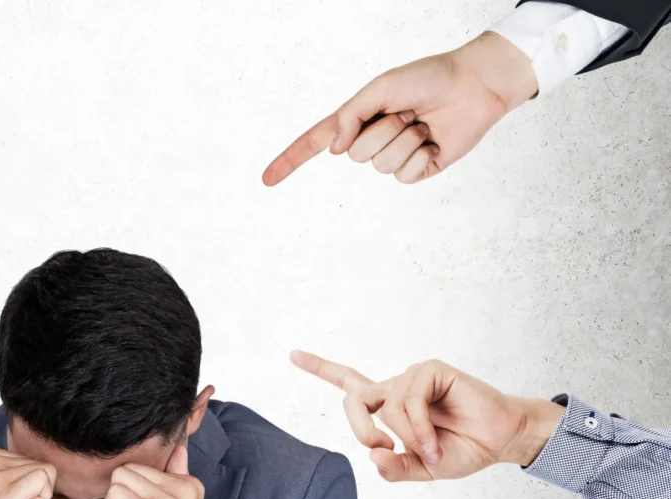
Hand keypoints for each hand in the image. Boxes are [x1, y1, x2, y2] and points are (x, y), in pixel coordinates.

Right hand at [0, 446, 56, 498]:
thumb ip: (9, 468)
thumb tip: (42, 464)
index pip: (27, 455)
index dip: (24, 481)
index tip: (4, 498)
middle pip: (37, 462)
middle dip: (31, 487)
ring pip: (45, 471)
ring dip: (36, 495)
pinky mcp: (6, 494)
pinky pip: (44, 480)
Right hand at [262, 31, 536, 185]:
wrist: (473, 85)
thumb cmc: (426, 78)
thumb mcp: (380, 88)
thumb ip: (351, 116)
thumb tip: (336, 151)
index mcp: (357, 120)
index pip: (315, 143)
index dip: (290, 160)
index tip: (266, 179)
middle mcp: (372, 141)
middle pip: (356, 155)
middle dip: (381, 131)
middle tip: (405, 111)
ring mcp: (394, 157)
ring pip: (381, 165)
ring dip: (404, 140)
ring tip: (421, 121)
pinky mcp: (418, 170)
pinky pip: (405, 175)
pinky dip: (420, 155)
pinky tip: (433, 140)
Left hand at [290, 351, 564, 481]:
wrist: (500, 441)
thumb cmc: (462, 449)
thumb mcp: (423, 469)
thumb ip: (395, 468)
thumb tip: (372, 455)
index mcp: (389, 406)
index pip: (349, 383)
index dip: (320, 367)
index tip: (293, 354)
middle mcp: (396, 388)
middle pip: (354, 398)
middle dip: (361, 426)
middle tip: (381, 446)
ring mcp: (412, 377)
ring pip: (387, 408)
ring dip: (409, 437)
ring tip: (432, 450)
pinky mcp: (430, 371)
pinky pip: (408, 401)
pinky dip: (419, 427)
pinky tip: (436, 439)